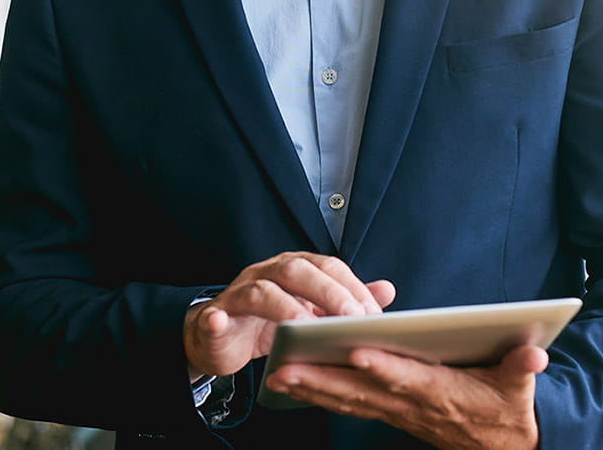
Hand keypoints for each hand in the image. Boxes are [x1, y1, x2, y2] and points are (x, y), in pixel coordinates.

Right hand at [183, 251, 395, 378]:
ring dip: (286, 309)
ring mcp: (239, 293)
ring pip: (261, 291)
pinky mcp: (215, 317)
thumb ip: (346, 300)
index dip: (351, 287)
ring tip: (306, 329)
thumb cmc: (270, 323)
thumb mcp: (312, 311)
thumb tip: (387, 290)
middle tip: (350, 319)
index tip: (372, 314)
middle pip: (297, 270)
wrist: (222, 337)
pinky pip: (215, 315)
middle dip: (327, 293)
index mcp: (294, 268)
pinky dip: (217, 318)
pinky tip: (221, 322)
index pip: (327, 266)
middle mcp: (267, 273)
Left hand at [263, 343, 548, 449]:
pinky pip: (350, 405)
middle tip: (286, 368)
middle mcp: (414, 405)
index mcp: (443, 392)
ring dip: (312, 390)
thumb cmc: (508, 406)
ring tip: (277, 376)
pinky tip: (293, 386)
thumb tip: (535, 356)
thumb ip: (523, 368)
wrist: (504, 445)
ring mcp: (398, 412)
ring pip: (349, 401)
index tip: (356, 352)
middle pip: (363, 392)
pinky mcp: (390, 413)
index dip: (383, 368)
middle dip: (323, 381)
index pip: (408, 379)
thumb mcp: (521, 386)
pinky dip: (321, 396)